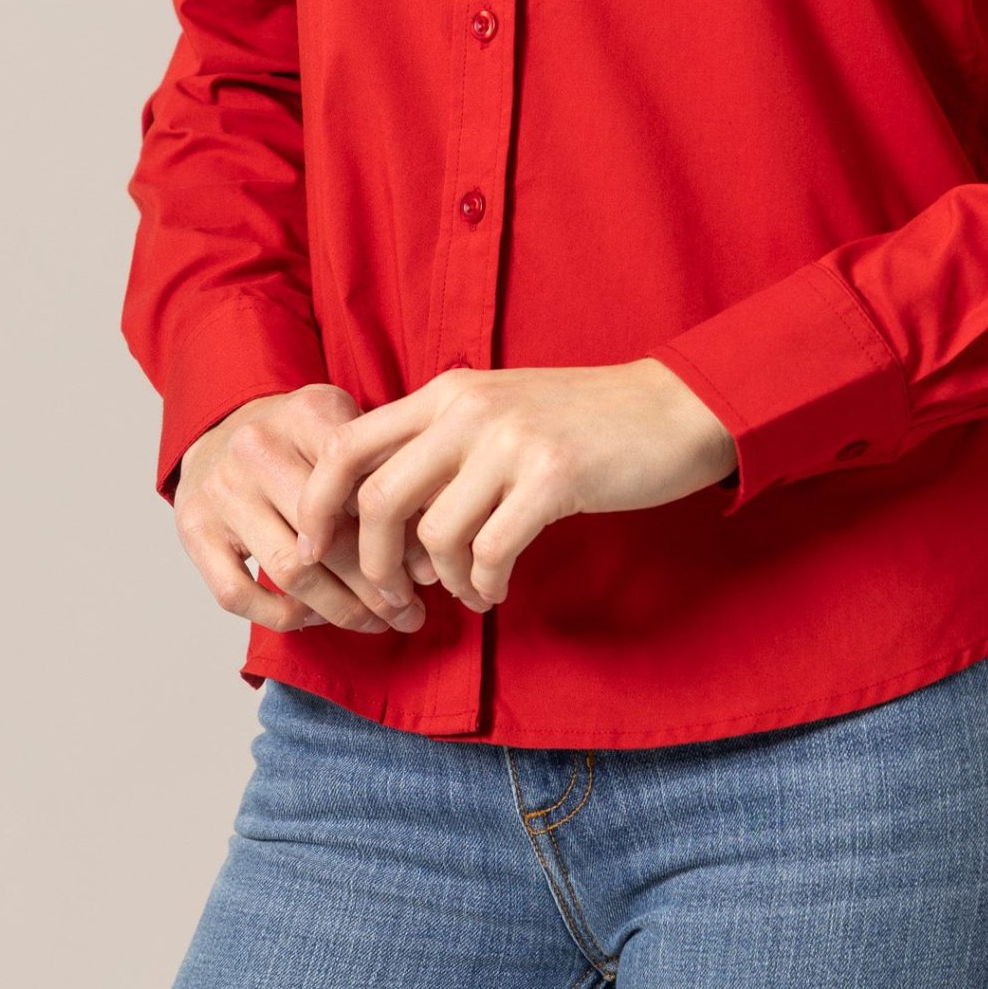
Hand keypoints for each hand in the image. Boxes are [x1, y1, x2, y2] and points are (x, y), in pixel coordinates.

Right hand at [174, 384, 431, 634]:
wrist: (221, 428)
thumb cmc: (298, 438)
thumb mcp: (345, 425)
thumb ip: (386, 473)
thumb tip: (427, 559)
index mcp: (306, 414)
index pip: (362, 485)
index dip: (401, 538)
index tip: (427, 573)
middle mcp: (257, 449)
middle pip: (331, 534)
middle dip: (378, 586)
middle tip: (410, 613)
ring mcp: (221, 492)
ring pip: (291, 570)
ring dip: (341, 609)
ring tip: (376, 623)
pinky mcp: (195, 531)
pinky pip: (238, 594)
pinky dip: (282, 616)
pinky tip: (315, 617)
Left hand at [293, 360, 737, 618]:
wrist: (674, 409)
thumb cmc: (583, 423)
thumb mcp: (500, 414)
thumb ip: (441, 449)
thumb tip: (383, 524)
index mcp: (447, 392)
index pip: (347, 444)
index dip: (315, 504)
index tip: (313, 551)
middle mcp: (469, 409)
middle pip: (378, 498)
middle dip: (373, 563)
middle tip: (393, 596)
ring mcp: (511, 441)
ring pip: (435, 534)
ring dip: (443, 581)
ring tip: (467, 591)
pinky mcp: (554, 477)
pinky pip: (491, 551)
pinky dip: (485, 584)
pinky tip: (497, 589)